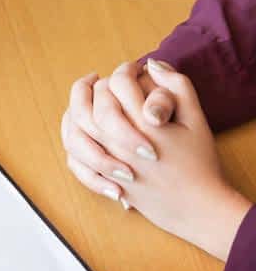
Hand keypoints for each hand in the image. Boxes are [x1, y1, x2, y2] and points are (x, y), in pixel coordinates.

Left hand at [91, 59, 249, 259]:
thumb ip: (177, 87)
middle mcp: (118, 144)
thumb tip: (152, 63)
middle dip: (87, 87)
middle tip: (94, 78)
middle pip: (86, 106)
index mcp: (141, 125)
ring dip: (73, 112)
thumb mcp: (196, 120)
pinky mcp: (104, 181)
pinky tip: (79, 130)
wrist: (197, 207)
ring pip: (74, 132)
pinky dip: (72, 144)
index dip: (123, 71)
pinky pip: (75, 161)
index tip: (131, 69)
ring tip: (82, 101)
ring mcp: (107, 164)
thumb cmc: (199, 162)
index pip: (117, 86)